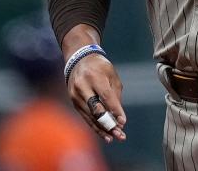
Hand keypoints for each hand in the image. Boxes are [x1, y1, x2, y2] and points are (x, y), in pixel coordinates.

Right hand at [62, 25, 126, 143]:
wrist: (79, 60)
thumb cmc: (100, 68)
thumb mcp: (111, 75)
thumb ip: (115, 94)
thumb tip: (118, 116)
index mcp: (94, 76)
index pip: (105, 96)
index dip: (115, 110)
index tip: (123, 122)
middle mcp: (83, 87)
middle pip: (96, 109)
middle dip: (108, 123)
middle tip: (120, 134)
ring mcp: (76, 95)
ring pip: (90, 116)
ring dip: (103, 129)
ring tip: (115, 137)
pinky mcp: (74, 102)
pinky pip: (86, 117)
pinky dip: (95, 127)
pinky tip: (105, 135)